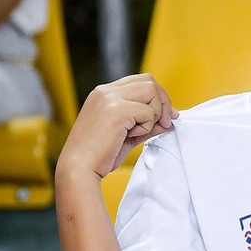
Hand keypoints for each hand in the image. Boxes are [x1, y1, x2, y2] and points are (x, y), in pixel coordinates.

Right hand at [57, 74, 177, 179]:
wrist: (79, 169)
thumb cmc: (100, 155)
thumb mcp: (128, 135)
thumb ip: (148, 123)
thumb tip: (171, 119)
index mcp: (104, 93)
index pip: (141, 81)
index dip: (159, 96)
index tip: (167, 116)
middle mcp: (105, 91)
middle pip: (149, 81)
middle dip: (164, 102)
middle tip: (164, 123)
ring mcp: (109, 98)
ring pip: (151, 91)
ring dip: (155, 113)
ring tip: (140, 130)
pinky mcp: (116, 110)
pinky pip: (148, 112)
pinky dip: (146, 127)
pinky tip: (129, 135)